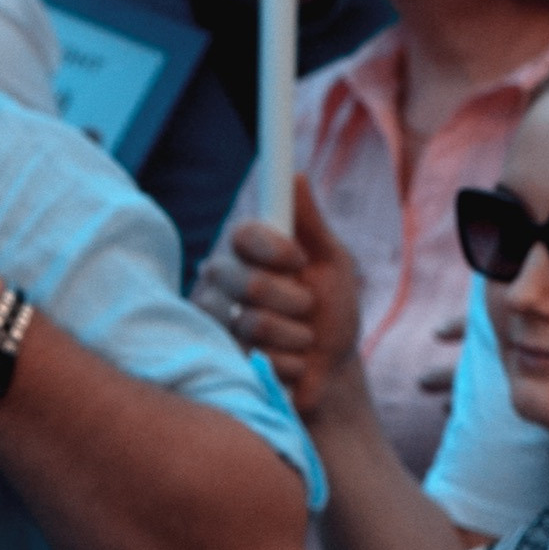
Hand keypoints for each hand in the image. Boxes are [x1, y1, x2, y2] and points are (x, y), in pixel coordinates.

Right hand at [198, 178, 361, 411]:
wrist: (333, 374)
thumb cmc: (333, 313)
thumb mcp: (333, 264)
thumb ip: (312, 223)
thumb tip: (296, 174)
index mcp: (247, 250)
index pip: (242, 233)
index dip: (274, 249)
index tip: (300, 262)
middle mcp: (222, 280)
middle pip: (246, 281)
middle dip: (293, 300)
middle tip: (307, 308)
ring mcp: (215, 321)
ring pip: (252, 323)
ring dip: (296, 337)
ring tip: (302, 340)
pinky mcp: (219, 361)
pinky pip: (255, 360)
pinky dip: (289, 365)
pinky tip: (291, 365)